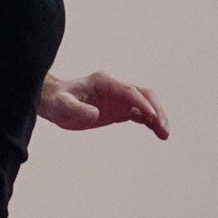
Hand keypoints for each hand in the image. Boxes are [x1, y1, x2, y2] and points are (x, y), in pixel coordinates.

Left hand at [38, 71, 168, 138]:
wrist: (53, 102)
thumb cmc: (57, 101)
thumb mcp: (62, 106)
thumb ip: (77, 109)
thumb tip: (96, 114)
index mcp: (104, 82)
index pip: (129, 91)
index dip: (142, 103)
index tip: (152, 117)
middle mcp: (115, 88)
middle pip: (143, 95)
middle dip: (155, 110)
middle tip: (163, 128)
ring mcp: (118, 99)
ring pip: (144, 104)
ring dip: (156, 117)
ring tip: (164, 134)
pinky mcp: (118, 110)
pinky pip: (139, 114)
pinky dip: (149, 121)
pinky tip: (156, 131)